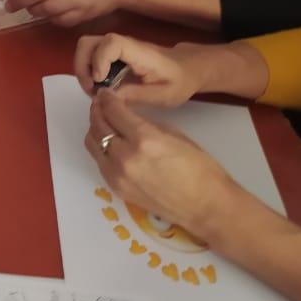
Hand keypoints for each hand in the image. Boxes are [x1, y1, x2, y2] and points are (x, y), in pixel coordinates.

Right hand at [74, 34, 205, 106]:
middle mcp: (124, 44)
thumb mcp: (163, 95)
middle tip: (90, 89)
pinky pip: (91, 54)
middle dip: (82, 65)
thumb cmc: (179, 81)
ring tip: (92, 89)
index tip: (100, 82)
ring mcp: (116, 47)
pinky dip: (87, 69)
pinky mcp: (113, 53)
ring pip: (86, 47)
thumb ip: (135, 95)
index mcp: (139, 52)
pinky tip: (97, 86)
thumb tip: (106, 97)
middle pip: (88, 42)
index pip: (111, 43)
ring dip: (83, 68)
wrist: (188, 68)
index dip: (99, 61)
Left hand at [85, 89, 236, 238]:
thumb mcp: (175, 135)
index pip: (113, 111)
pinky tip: (110, 143)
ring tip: (103, 121)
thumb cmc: (200, 169)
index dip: (107, 98)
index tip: (105, 93)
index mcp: (144, 139)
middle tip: (100, 103)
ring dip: (95, 129)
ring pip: (93, 144)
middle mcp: (125, 156)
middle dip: (97, 110)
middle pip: (98, 125)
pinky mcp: (116, 188)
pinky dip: (101, 148)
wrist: (207, 207)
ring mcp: (117, 175)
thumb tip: (126, 114)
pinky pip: (99, 162)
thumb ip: (146, 124)